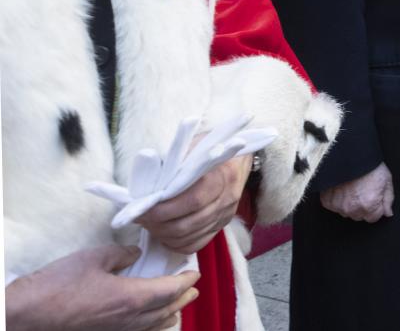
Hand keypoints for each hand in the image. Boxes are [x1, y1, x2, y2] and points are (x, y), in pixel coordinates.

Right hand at [4, 245, 199, 330]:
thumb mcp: (94, 257)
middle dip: (184, 297)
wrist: (28, 314)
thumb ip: (122, 254)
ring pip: (156, 325)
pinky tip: (150, 318)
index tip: (194, 271)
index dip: (186, 280)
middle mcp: (130, 319)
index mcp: (132, 298)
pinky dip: (153, 324)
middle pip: (169, 310)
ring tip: (176, 302)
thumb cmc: (59, 284)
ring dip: (170, 312)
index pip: (172, 290)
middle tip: (192, 286)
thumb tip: (136, 254)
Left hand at [136, 154, 251, 254]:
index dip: (164, 210)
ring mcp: (225, 215)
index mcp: (222, 176)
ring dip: (163, 234)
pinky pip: (196, 245)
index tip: (142, 209)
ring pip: (189, 237)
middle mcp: (226, 200)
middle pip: (187, 224)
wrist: (237, 159)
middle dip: (158, 225)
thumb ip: (174, 164)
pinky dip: (176, 243)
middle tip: (140, 218)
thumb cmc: (211, 149)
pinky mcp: (221, 226)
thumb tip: (145, 180)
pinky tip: (165, 233)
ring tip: (150, 224)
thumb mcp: (193, 148)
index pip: (192, 201)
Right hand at [320, 162, 393, 222]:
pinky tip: (342, 189)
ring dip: (349, 204)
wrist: (351, 154)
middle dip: (362, 207)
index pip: (373, 218)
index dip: (375, 208)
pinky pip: (334, 207)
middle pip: (359, 216)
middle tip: (362, 191)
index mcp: (369, 205)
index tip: (374, 198)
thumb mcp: (387, 180)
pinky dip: (337, 200)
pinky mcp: (327, 200)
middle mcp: (353, 208)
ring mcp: (338, 205)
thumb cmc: (370, 165)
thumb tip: (388, 213)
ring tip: (352, 189)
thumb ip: (388, 199)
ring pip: (346, 212)